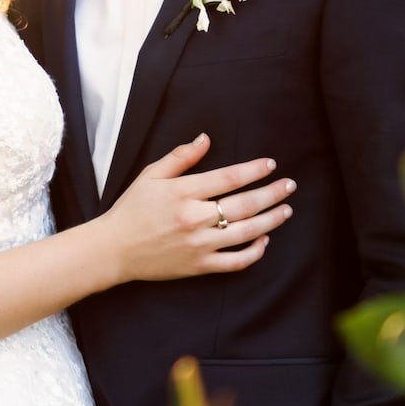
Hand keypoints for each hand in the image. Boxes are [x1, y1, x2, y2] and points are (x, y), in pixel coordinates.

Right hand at [96, 134, 293, 284]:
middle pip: (245, 204)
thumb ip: (180, 157)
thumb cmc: (132, 209)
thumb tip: (205, 139)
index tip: (270, 164)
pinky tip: (264, 240)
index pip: (229, 178)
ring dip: (271, 220)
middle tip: (290, 185)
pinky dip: (255, 252)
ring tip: (286, 210)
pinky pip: (236, 261)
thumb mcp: (151, 176)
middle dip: (272, 193)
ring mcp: (199, 245)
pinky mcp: (200, 266)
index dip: (254, 170)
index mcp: (183, 193)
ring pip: (247, 232)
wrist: (114, 249)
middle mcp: (195, 219)